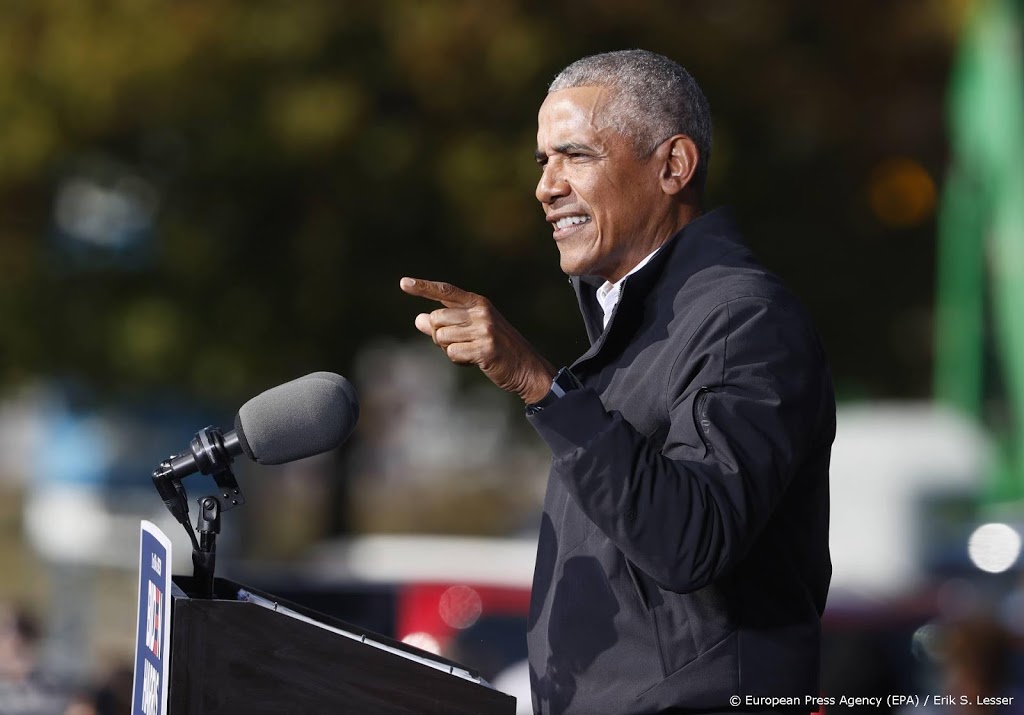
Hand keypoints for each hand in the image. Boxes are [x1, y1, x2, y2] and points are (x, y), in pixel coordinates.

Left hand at [400, 277, 555, 403]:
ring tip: (471, 352)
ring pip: (442, 338)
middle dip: (440, 336)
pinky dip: (459, 360)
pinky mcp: (485, 348)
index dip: (423, 287)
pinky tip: (475, 360)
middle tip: (460, 343)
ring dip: (450, 350)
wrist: (526, 368)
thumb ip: (445, 325)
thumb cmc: (496, 349)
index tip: (403, 283)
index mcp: (478, 303)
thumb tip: (419, 319)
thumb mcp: (471, 332)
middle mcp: (481, 312)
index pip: (446, 291)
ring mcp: (484, 330)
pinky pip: (452, 354)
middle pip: (436, 320)